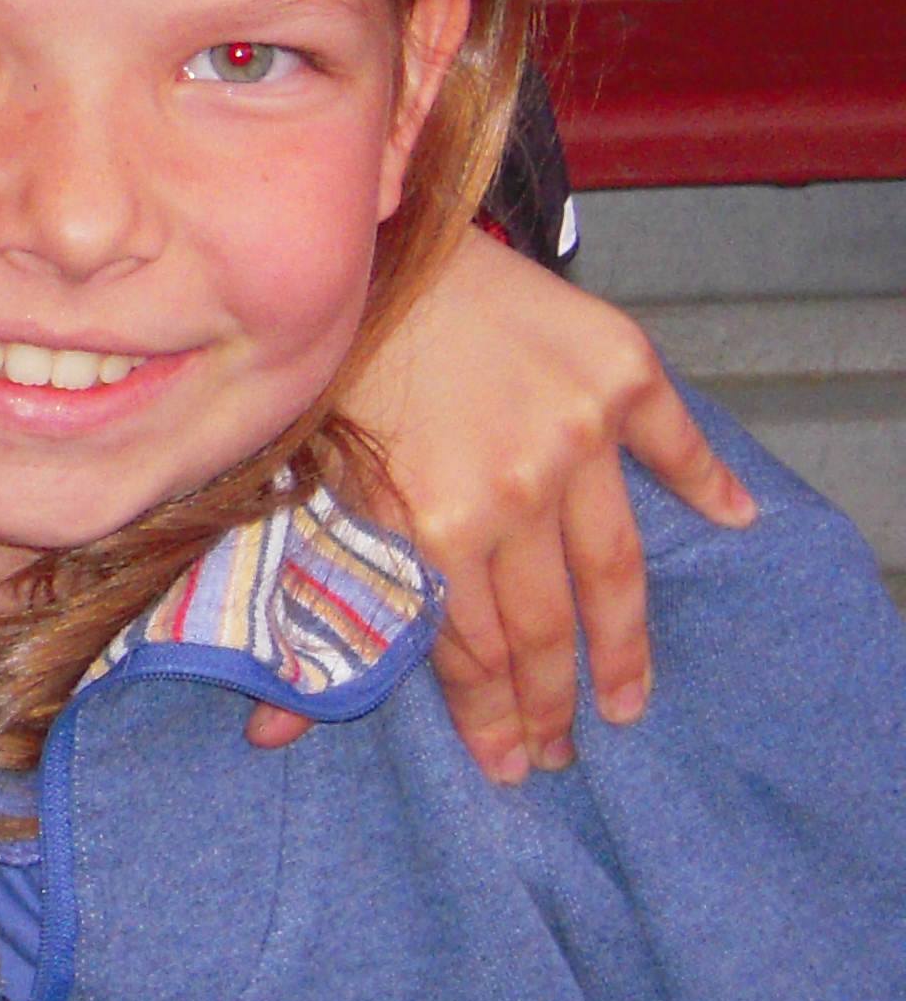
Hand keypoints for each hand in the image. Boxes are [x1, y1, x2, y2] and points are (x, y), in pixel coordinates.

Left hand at [244, 228, 755, 778]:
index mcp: (430, 526)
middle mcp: (513, 492)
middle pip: (545, 628)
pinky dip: (708, 479)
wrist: (359, 235)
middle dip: (554, 704)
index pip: (469, 652)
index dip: (490, 718)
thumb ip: (293, 613)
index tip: (510, 766)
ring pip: (612, 569)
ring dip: (624, 646)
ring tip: (628, 699)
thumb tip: (265, 734)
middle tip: (567, 752)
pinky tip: (735, 517)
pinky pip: (676, 439)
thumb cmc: (315, 363)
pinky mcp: (616, 370)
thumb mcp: (287, 492)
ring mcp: (575, 433)